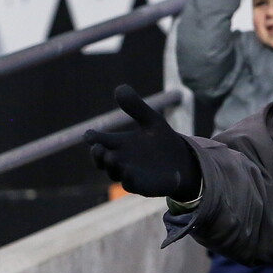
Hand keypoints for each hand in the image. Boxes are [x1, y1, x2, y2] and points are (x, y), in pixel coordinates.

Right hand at [84, 85, 200, 200]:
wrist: (182, 161)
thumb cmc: (162, 141)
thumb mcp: (151, 121)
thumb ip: (136, 107)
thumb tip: (120, 86)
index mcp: (119, 143)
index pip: (100, 140)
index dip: (93, 137)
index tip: (89, 134)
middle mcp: (120, 159)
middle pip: (102, 159)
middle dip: (97, 154)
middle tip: (97, 147)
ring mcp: (129, 174)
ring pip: (114, 172)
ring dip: (111, 166)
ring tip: (111, 157)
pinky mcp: (141, 185)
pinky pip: (131, 184)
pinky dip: (128, 178)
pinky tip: (128, 171)